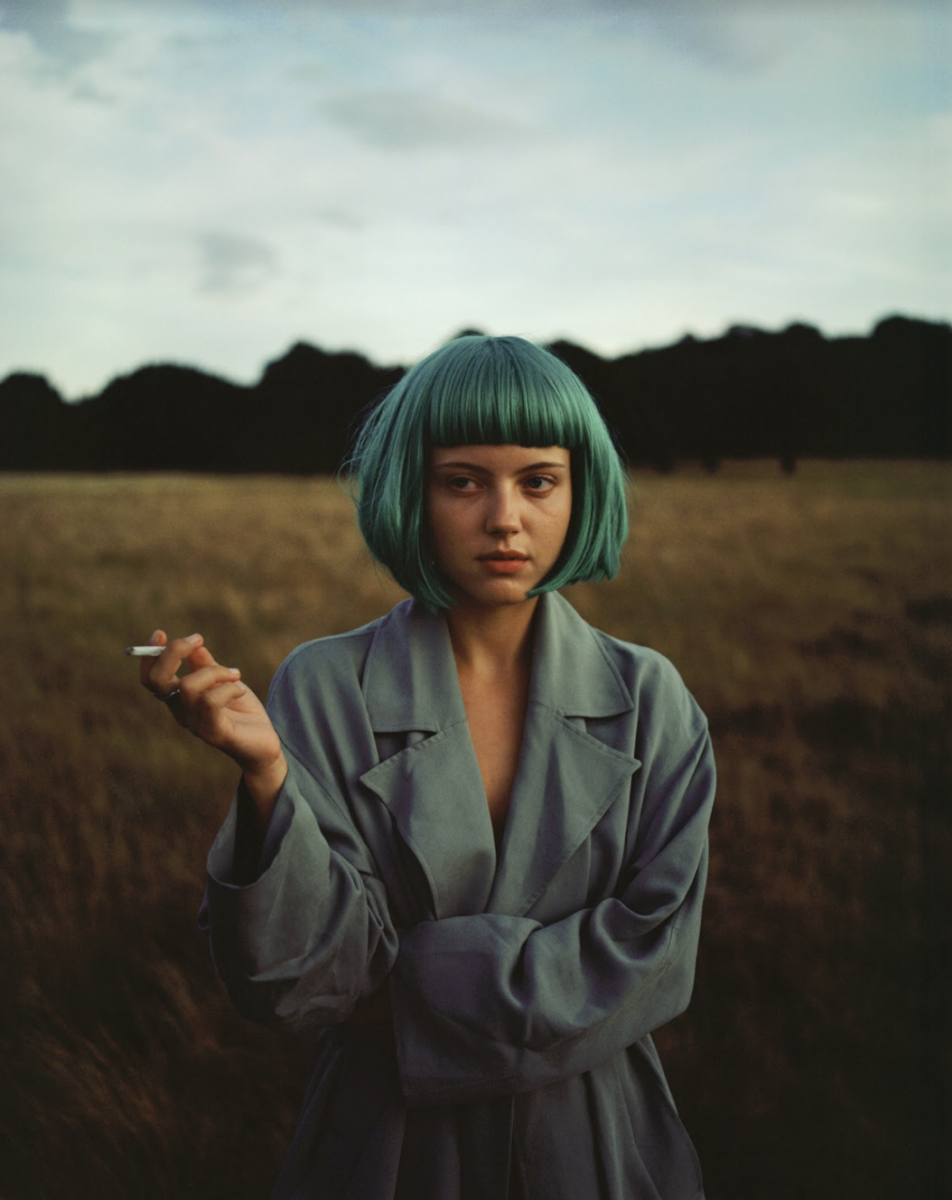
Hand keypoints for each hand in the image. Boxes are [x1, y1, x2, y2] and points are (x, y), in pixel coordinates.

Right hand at [139, 630, 284, 784]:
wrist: (264, 744)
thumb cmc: (242, 713)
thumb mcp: (224, 682)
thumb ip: (207, 666)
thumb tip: (195, 646)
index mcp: (180, 700)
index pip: (150, 679)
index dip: (150, 655)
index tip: (161, 634)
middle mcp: (182, 713)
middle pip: (158, 680)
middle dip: (174, 652)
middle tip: (198, 640)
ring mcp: (196, 725)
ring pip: (189, 686)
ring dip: (215, 671)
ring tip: (235, 674)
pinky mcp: (214, 732)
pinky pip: (211, 702)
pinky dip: (228, 687)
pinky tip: (241, 690)